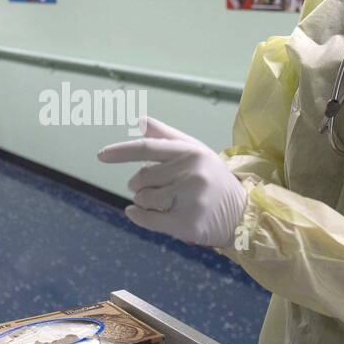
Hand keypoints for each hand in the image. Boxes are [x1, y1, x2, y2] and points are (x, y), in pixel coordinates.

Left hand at [98, 117, 246, 247]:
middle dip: (140, 185)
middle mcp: (192, 172)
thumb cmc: (212, 179)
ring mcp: (191, 198)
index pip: (148, 148)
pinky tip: (136, 214)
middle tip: (158, 189)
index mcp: (191, 151)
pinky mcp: (188, 223)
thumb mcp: (194, 151)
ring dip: (145, 202)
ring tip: (166, 203)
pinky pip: (147, 219)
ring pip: (143, 199)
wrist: (242, 213)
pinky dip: (137, 217)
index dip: (121, 151)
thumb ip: (165, 136)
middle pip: (141, 178)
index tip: (101, 156)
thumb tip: (139, 120)